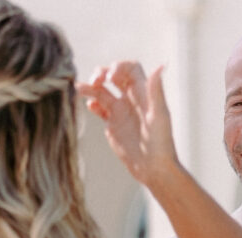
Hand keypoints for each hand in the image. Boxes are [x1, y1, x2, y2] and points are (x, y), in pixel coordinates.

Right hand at [76, 61, 178, 185]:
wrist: (153, 168)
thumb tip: (161, 65)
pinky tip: (90, 106)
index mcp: (144, 94)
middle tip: (95, 80)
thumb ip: (156, 91)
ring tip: (79, 88)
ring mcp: (121, 111)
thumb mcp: (159, 116)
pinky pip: (99, 108)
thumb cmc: (161, 143)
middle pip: (113, 76)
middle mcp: (132, 99)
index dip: (118, 67)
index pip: (130, 69)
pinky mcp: (113, 124)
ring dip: (91, 87)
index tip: (110, 77)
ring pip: (102, 92)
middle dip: (102, 73)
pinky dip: (92, 104)